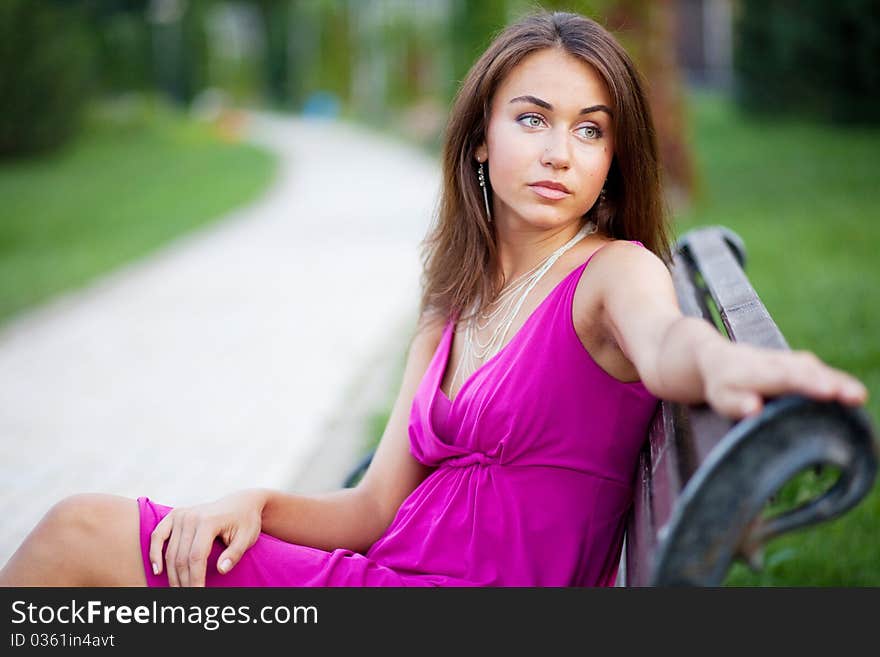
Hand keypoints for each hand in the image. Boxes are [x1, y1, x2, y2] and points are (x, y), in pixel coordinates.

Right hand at [148, 488, 267, 586]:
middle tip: (189, 596)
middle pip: (181, 557)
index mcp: (209, 521)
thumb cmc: (246, 521)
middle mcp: (191, 517)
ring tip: (178, 590)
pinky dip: (155, 553)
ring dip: (172, 574)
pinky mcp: (175, 515)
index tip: (199, 593)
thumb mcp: (247, 537)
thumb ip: (235, 554)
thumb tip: (222, 570)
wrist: (242, 503)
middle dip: (184, 581)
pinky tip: (158, 571)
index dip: (196, 579)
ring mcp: (181, 515)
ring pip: (170, 551)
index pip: (196, 557)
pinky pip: (158, 535)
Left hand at [698, 342, 868, 419]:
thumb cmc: (722, 384)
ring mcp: (793, 362)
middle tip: (854, 396)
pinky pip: (823, 372)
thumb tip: (753, 409)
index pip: (784, 377)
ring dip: (840, 381)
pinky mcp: (803, 365)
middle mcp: (779, 362)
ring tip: (857, 396)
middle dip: (831, 383)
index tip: (827, 392)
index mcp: (758, 371)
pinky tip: (854, 395)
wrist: (718, 358)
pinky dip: (839, 382)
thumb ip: (737, 403)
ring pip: (818, 370)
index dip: (806, 384)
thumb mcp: (721, 397)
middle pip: (807, 371)